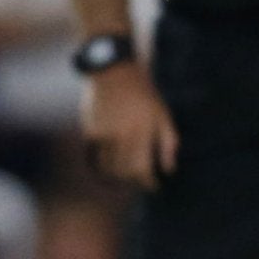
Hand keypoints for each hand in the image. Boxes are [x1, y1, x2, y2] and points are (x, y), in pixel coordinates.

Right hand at [82, 62, 178, 191]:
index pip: (142, 170)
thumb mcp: (163, 114)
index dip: (149, 183)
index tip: (155, 187)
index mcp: (142, 132)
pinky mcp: (89, 132)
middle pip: (124, 173)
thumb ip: (168, 142)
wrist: (113, 71)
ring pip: (108, 168)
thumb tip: (170, 170)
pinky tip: (113, 167)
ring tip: (130, 177)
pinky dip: (104, 166)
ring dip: (119, 177)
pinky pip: (96, 158)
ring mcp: (102, 135)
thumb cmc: (144, 94)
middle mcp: (120, 136)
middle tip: (143, 182)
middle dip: (135, 182)